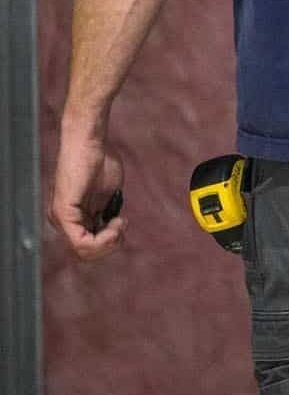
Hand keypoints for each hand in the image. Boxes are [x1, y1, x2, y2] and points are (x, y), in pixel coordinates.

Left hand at [49, 124, 126, 260]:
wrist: (90, 140)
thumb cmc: (101, 159)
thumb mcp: (108, 194)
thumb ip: (107, 213)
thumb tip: (113, 228)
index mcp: (74, 218)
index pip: (89, 246)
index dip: (110, 241)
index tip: (121, 221)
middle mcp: (63, 222)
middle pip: (87, 254)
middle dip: (110, 244)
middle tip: (122, 225)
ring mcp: (60, 219)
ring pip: (84, 252)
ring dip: (109, 242)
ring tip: (119, 223)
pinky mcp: (63, 214)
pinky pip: (81, 242)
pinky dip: (103, 238)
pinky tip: (114, 223)